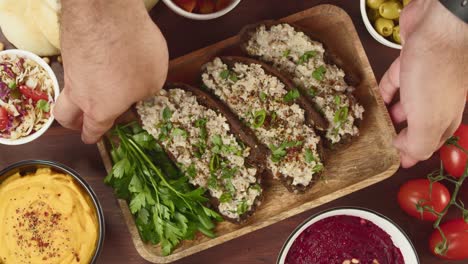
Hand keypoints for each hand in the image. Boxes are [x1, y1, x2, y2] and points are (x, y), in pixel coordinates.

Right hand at [54, 0, 167, 142]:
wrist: (105, 11)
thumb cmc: (134, 51)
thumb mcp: (154, 79)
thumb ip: (145, 93)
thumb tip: (138, 93)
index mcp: (101, 108)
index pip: (92, 130)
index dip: (94, 136)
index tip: (94, 137)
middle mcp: (79, 93)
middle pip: (65, 117)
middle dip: (74, 123)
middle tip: (83, 121)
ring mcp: (71, 70)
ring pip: (67, 91)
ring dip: (78, 95)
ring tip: (97, 89)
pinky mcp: (69, 50)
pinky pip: (74, 68)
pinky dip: (84, 70)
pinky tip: (100, 61)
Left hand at [379, 0, 467, 167]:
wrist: (438, 30)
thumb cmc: (436, 77)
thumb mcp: (429, 120)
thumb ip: (419, 143)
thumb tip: (404, 152)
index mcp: (443, 119)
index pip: (429, 143)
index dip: (413, 153)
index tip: (397, 162)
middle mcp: (434, 101)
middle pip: (416, 124)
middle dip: (401, 135)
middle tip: (382, 141)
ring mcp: (421, 82)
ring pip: (404, 105)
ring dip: (390, 115)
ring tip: (374, 123)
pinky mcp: (407, 64)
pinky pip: (392, 83)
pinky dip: (382, 92)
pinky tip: (372, 98)